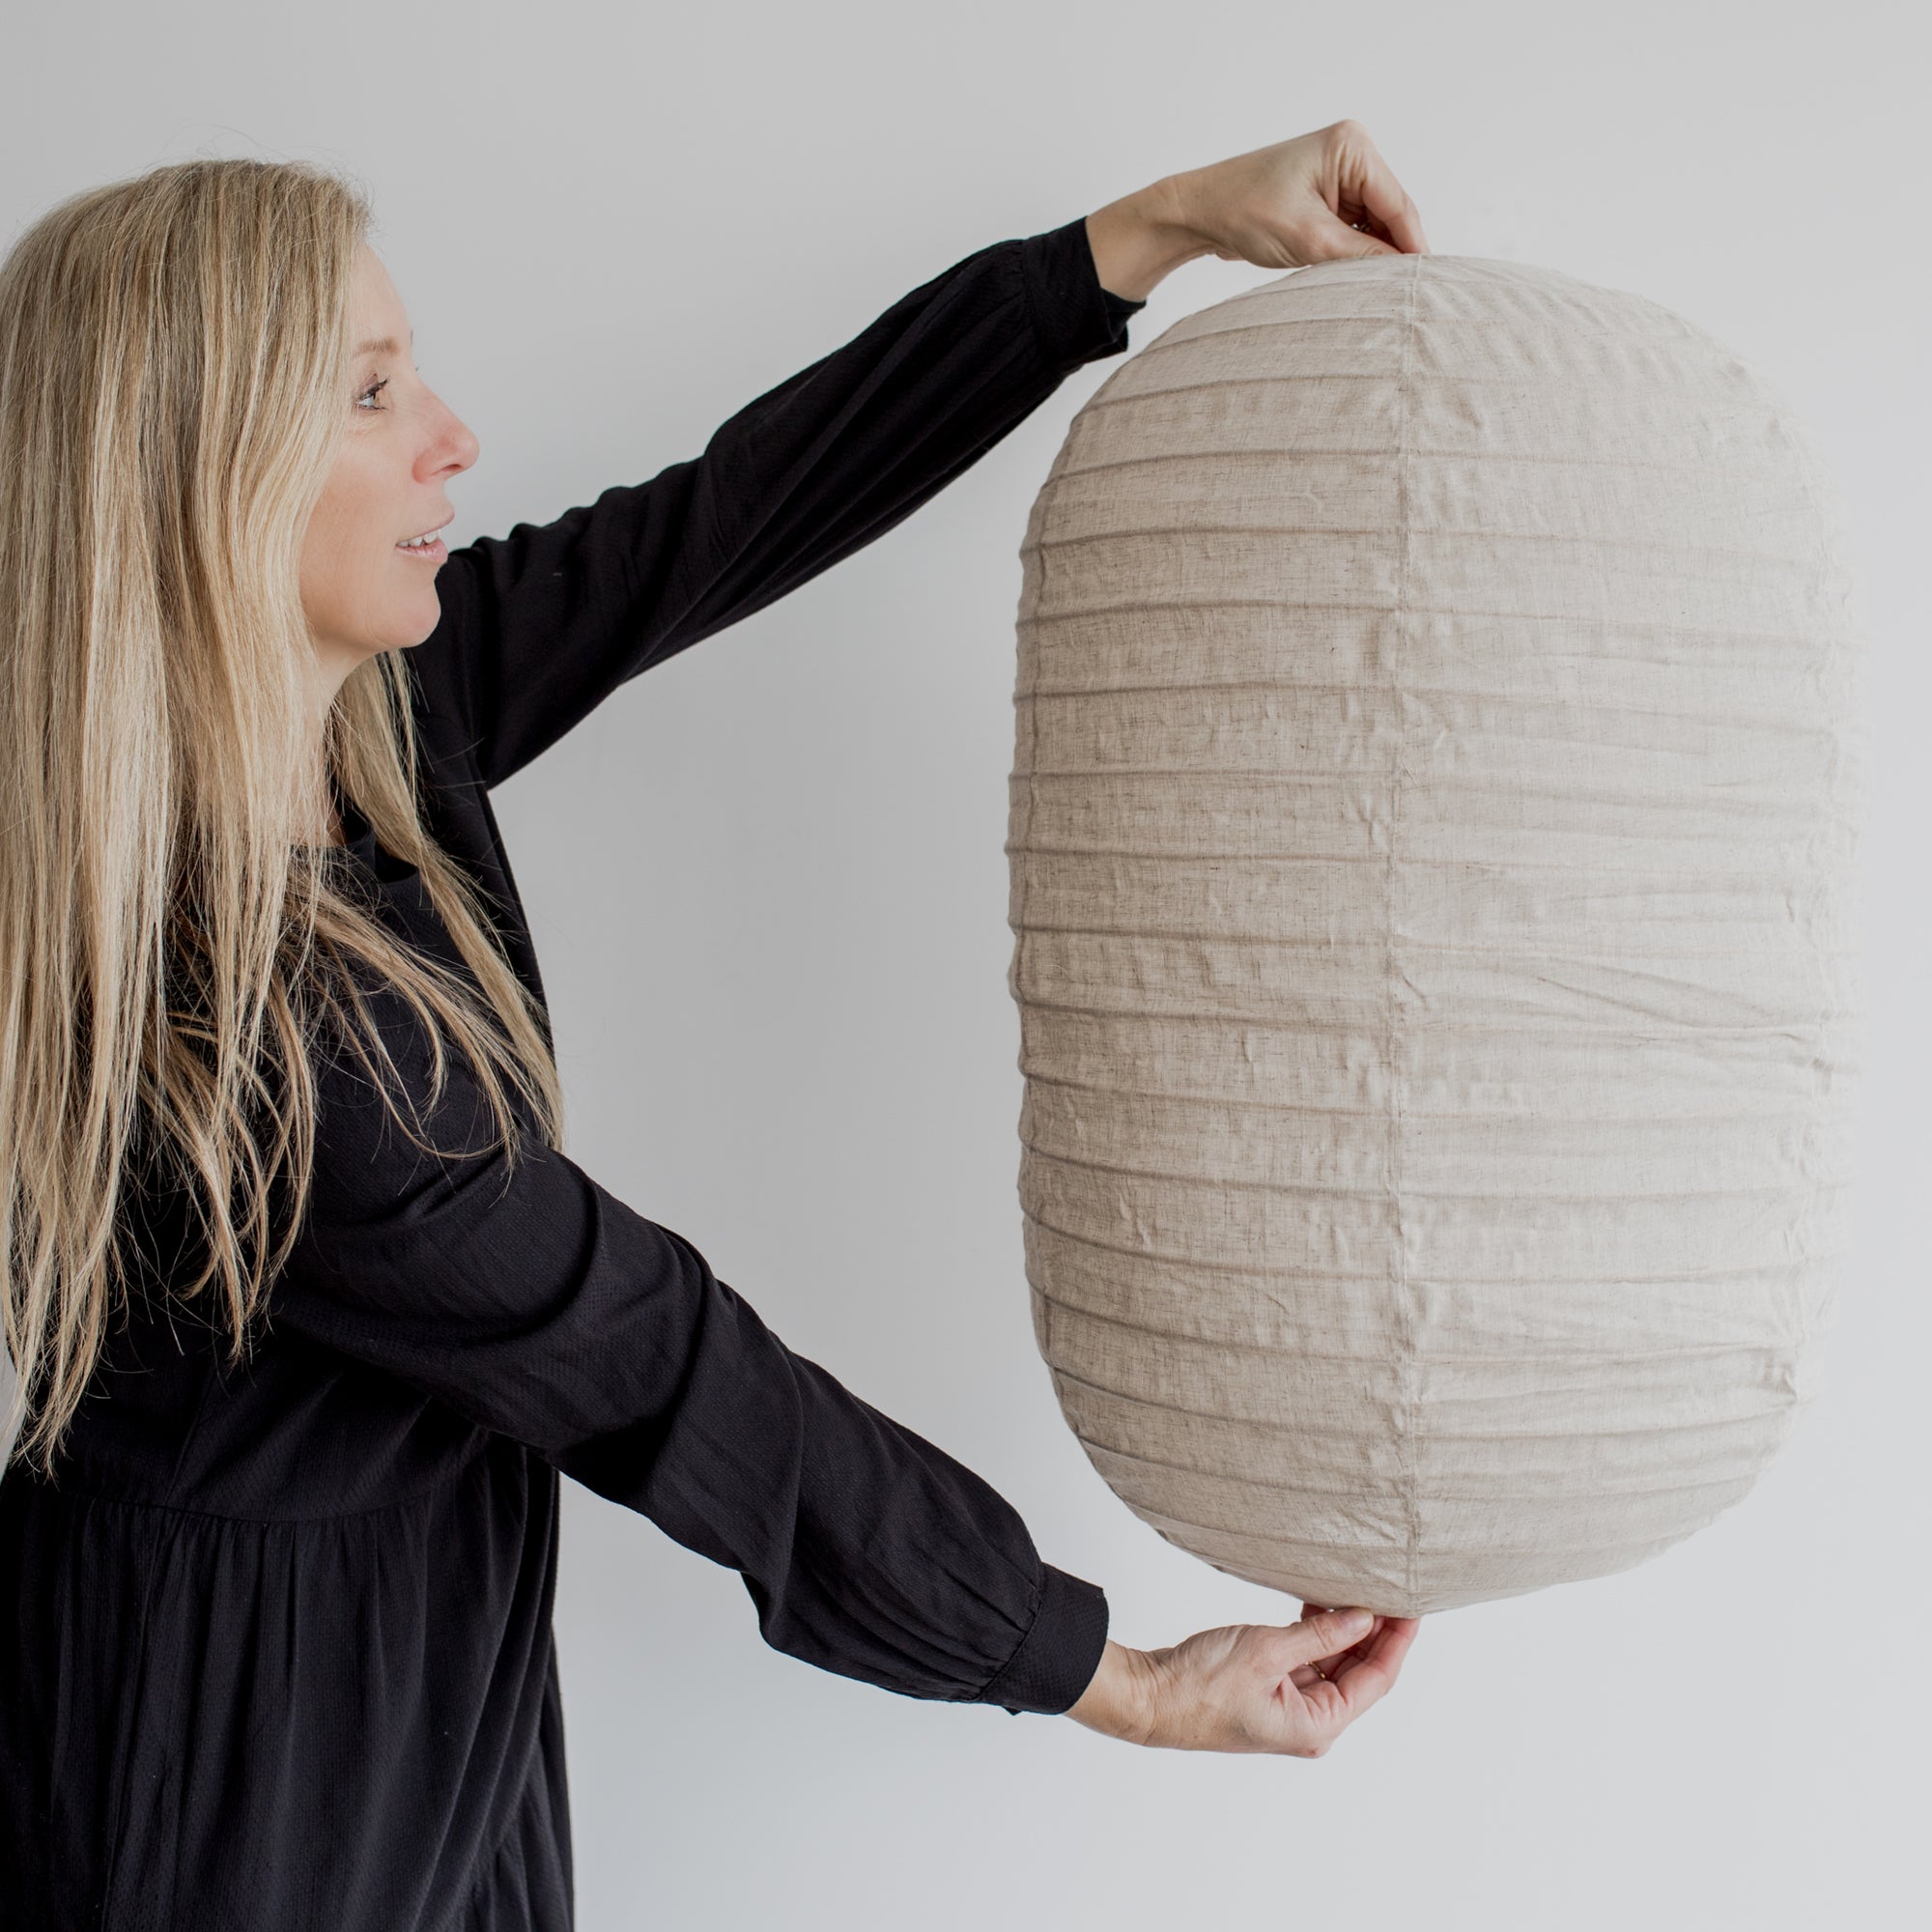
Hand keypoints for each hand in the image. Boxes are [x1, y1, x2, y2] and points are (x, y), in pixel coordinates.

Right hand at [1064, 1602, 1419, 1756]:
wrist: (1149, 1697)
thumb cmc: (1199, 1686)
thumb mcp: (1267, 1651)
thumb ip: (1320, 1635)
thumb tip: (1364, 1617)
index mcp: (1316, 1725)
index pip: (1376, 1679)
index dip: (1396, 1640)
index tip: (1412, 1607)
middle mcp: (1309, 1721)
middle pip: (1358, 1672)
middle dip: (1375, 1631)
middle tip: (1390, 1588)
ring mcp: (1288, 1705)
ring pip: (1333, 1663)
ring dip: (1344, 1627)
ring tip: (1358, 1586)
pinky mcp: (1268, 1689)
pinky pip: (1306, 1659)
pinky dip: (1316, 1631)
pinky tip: (1319, 1601)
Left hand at [1086, 120, 1430, 302]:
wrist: (1199, 212)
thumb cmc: (1244, 212)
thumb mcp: (1310, 240)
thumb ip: (1363, 256)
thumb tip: (1403, 275)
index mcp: (1351, 146)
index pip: (1398, 204)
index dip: (1414, 247)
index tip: (1429, 286)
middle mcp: (1351, 153)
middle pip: (1391, 214)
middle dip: (1394, 253)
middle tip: (1406, 299)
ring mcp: (1340, 174)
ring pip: (1375, 226)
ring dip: (1374, 256)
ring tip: (1379, 293)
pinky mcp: (1327, 196)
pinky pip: (1355, 229)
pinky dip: (1356, 254)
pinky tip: (1356, 279)